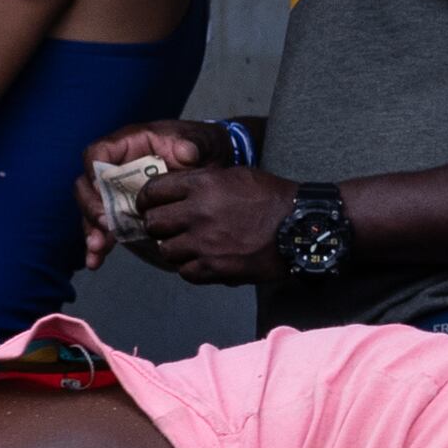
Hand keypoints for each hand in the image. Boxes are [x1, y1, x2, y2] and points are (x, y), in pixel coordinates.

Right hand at [69, 119, 229, 268]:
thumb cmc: (198, 147)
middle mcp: (115, 169)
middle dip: (92, 207)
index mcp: (127, 145)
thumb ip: (190, 145)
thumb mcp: (198, 141)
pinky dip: (99, 245)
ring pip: (93, 211)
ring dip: (92, 231)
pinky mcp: (122, 212)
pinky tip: (95, 261)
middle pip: (87, 186)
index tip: (101, 190)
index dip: (94, 171)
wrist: (209, 164)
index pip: (97, 154)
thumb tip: (185, 152)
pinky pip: (104, 228)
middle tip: (106, 225)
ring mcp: (116, 192)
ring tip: (98, 249)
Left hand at [125, 158, 297, 289]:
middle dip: (157, 225)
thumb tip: (176, 194)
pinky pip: (185, 272)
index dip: (146, 199)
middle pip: (153, 223)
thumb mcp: (235, 175)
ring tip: (186, 246)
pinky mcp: (215, 267)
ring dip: (173, 248)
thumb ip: (203, 182)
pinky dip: (190, 268)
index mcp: (202, 185)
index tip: (148, 205)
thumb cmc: (271, 197)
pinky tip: (201, 261)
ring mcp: (205, 243)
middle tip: (166, 228)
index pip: (153, 191)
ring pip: (166, 250)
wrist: (300, 227)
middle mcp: (198, 213)